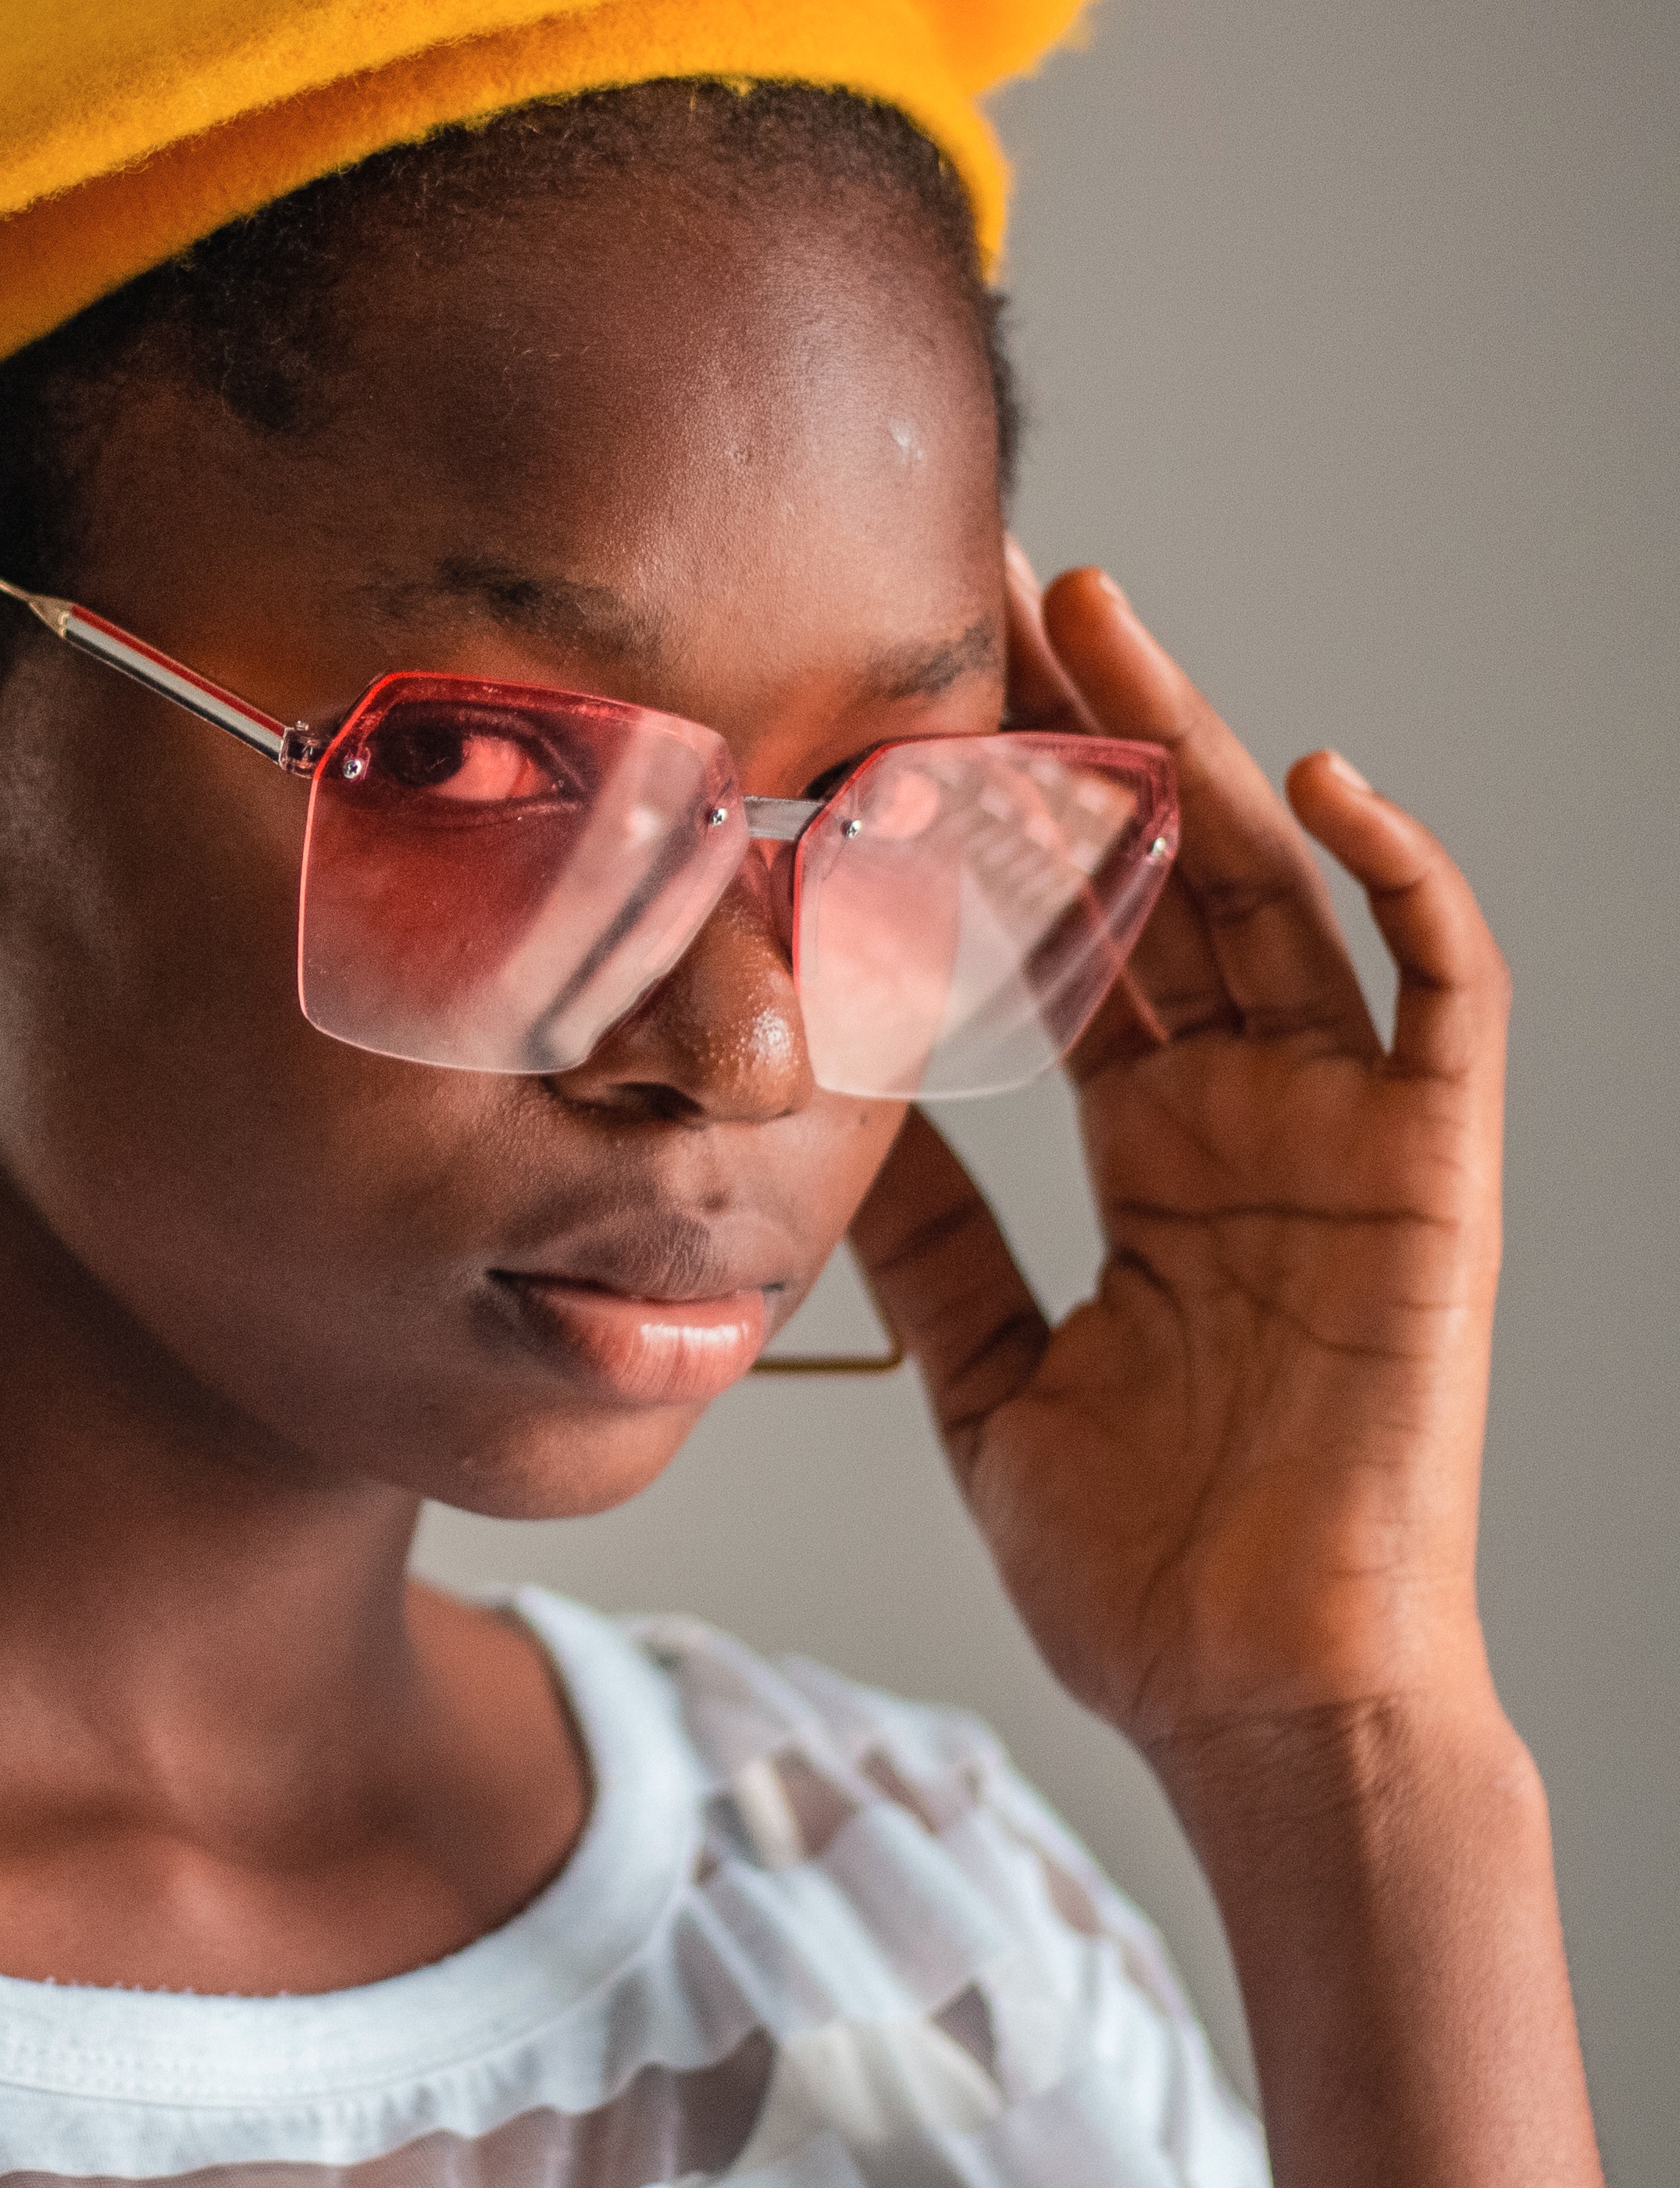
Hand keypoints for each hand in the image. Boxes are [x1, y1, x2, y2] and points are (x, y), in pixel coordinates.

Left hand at [850, 547, 1511, 1756]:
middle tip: (983, 587)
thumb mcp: (985, 1359)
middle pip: (1163, 874)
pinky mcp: (1437, 1172)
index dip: (996, 817)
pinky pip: (1443, 997)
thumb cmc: (1138, 1551)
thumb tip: (839, 1100)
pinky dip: (1399, 881)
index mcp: (1152, 1145)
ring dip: (1198, 748)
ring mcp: (1346, 1128)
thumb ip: (934, 1226)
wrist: (1253, 1695)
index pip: (1069, 931)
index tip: (904, 698)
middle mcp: (1248, 1110)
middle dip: (1080, 729)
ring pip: (1277, 891)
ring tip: (1098, 618)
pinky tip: (1316, 782)